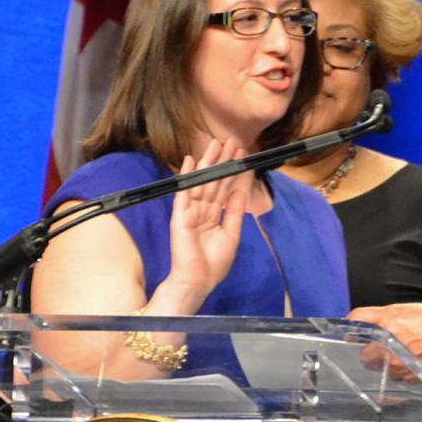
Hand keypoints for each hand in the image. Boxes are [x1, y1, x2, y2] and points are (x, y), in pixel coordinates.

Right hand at [163, 139, 252, 310]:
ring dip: (208, 162)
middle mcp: (202, 210)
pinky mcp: (181, 215)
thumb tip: (239, 192)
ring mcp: (190, 211)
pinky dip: (187, 176)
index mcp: (214, 215)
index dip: (231, 171)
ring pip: (201, 181)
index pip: (224, 188)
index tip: (240, 154)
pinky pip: (184, 192)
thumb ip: (234, 213)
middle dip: (222, 160)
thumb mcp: (231, 235)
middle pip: (213, 180)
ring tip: (216, 143)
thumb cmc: (214, 263)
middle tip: (231, 140)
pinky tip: (190, 161)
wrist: (198, 280)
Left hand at [348, 303, 421, 374]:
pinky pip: (399, 376)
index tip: (352, 334)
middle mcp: (386, 344)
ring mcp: (395, 363)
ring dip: (390, 364)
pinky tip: (416, 362)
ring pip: (383, 368)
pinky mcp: (407, 376)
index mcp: (387, 321)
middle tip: (387, 349)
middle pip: (365, 355)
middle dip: (373, 354)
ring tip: (408, 355)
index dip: (352, 327)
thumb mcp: (410, 309)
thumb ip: (386, 316)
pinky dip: (404, 371)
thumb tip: (369, 323)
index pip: (357, 318)